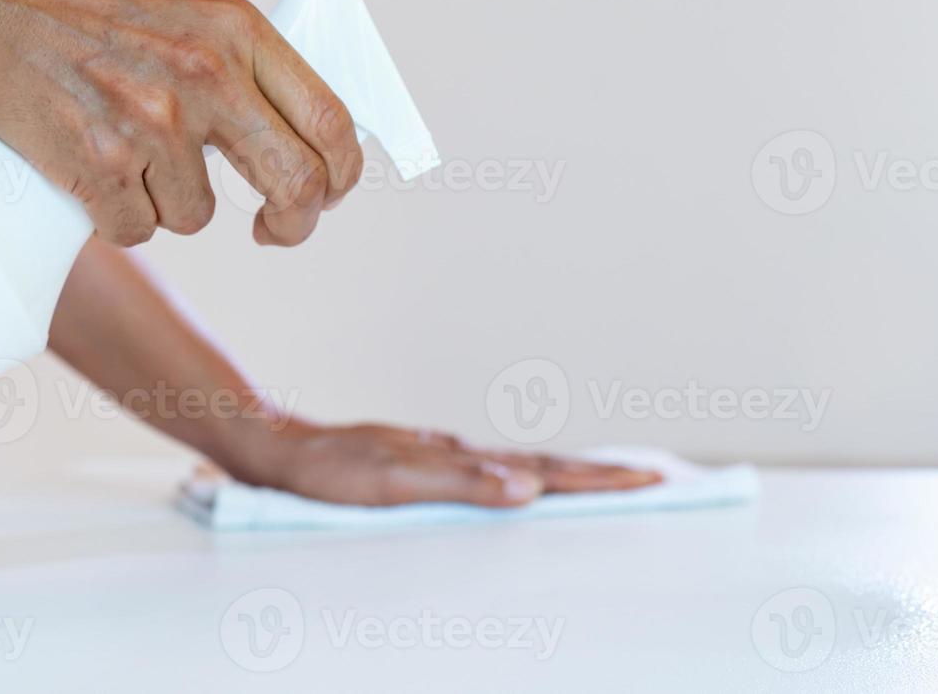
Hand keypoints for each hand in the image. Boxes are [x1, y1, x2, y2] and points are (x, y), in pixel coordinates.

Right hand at [0, 0, 360, 245]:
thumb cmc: (91, 9)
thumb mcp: (194, 11)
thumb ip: (250, 67)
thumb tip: (311, 140)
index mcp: (239, 32)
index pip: (331, 122)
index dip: (342, 174)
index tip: (329, 194)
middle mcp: (207, 76)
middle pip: (297, 184)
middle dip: (296, 223)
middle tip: (275, 231)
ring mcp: (154, 122)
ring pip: (199, 215)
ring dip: (170, 202)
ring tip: (127, 147)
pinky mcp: (101, 164)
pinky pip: (138, 227)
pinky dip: (119, 213)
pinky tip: (92, 164)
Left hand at [242, 422, 663, 507]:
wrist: (281, 448)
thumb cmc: (330, 472)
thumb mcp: (393, 482)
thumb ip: (461, 484)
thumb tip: (528, 489)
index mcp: (465, 460)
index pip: (549, 471)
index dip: (601, 479)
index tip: (651, 479)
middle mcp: (464, 455)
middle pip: (550, 464)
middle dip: (605, 474)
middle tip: (657, 478)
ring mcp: (450, 457)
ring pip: (526, 464)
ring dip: (574, 474)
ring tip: (613, 479)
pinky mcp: (431, 464)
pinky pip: (497, 471)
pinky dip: (532, 475)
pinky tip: (531, 481)